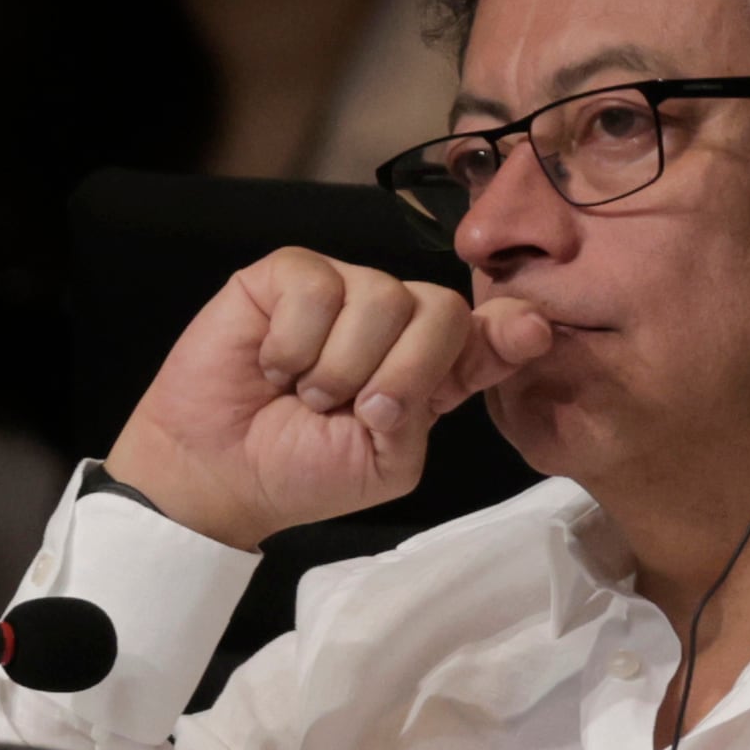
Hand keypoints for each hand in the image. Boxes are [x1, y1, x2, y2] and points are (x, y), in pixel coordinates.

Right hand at [102, 250, 554, 550]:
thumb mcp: (388, 459)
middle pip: (440, 309)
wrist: (218, 473)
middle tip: (356, 412)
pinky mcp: (285, 275)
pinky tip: (272, 365)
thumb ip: (437, 402)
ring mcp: (341, 289)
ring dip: (339, 365)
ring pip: (379, 296)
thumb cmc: (300, 472)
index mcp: (426, 368)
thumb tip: (515, 332)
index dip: (509, 330)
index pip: (485, 333)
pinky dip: (295, 342)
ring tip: (304, 394)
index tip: (531, 333)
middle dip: (403, 372)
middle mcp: (392, 320)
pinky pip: (317, 287)